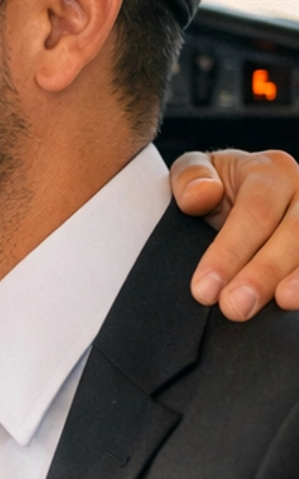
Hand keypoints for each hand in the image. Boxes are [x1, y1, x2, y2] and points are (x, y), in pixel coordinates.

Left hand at [172, 149, 298, 319]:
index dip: (230, 252)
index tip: (204, 288)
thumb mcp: (194, 173)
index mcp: (272, 171)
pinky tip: (294, 302)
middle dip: (264, 273)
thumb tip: (201, 195)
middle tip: (234, 307)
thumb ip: (190, 177)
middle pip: (293, 232)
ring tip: (281, 302)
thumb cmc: (216, 189)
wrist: (239, 201)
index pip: (255, 212)